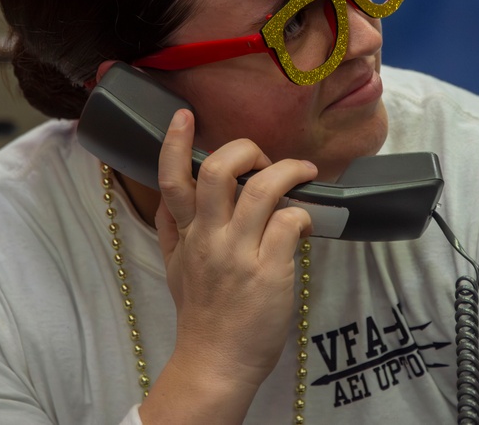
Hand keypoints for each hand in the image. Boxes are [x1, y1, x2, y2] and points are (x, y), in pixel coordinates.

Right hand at [142, 109, 314, 420]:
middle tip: (263, 157)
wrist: (215, 362)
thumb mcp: (175, 267)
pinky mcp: (270, 270)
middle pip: (219, 172)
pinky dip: (302, 213)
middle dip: (245, 150)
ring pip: (262, 189)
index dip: (175, 143)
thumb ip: (172, 229)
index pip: (172, 181)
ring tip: (303, 171)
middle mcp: (209, 238)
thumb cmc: (200, 314)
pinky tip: (307, 221)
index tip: (184, 115)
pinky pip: (289, 223)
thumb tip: (170, 197)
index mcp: (186, 234)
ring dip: (288, 171)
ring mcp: (239, 253)